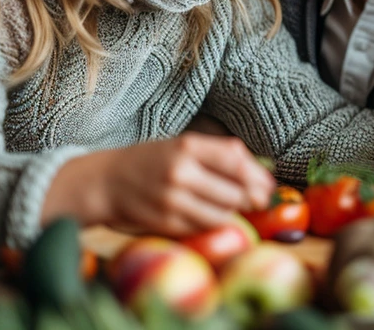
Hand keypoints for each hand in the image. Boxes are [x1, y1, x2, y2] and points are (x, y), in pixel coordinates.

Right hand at [43, 133, 273, 235]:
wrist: (106, 181)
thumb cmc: (151, 161)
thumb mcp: (182, 146)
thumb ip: (220, 156)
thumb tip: (263, 176)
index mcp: (187, 146)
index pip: (236, 162)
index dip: (258, 177)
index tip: (267, 187)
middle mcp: (180, 172)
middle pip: (235, 193)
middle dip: (248, 199)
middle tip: (251, 201)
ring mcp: (172, 200)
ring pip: (222, 214)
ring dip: (231, 213)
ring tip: (226, 207)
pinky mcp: (165, 222)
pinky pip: (203, 228)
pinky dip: (210, 224)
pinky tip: (205, 215)